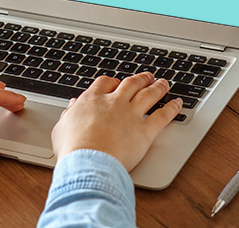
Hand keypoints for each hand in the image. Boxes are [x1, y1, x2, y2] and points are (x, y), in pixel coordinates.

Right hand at [51, 72, 182, 171]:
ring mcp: (131, 114)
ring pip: (149, 94)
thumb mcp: (62, 128)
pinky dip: (172, 108)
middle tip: (147, 77)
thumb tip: (73, 106)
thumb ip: (70, 114)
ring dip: (158, 87)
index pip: (105, 82)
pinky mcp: (145, 130)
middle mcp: (114, 102)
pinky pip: (163, 115)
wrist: (88, 162)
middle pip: (131, 84)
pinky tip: (177, 103)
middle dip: (140, 79)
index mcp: (93, 100)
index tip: (117, 84)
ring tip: (163, 83)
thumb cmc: (73, 148)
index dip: (113, 82)